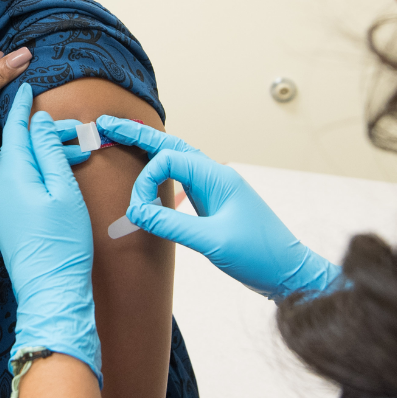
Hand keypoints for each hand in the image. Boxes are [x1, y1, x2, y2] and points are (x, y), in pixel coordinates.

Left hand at [0, 83, 100, 382]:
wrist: (49, 291)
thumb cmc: (62, 243)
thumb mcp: (62, 190)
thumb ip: (48, 152)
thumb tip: (37, 122)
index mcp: (11, 175)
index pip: (13, 127)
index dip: (21, 104)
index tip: (25, 81)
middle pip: (16, 143)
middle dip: (39, 128)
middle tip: (67, 123)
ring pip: (18, 161)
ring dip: (41, 149)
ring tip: (73, 147)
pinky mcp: (5, 215)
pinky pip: (18, 179)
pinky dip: (36, 167)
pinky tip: (55, 167)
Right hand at [95, 117, 341, 300]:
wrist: (289, 272)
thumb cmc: (259, 255)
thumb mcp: (212, 242)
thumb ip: (172, 225)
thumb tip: (137, 213)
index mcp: (217, 178)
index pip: (168, 161)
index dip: (145, 181)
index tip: (138, 210)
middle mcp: (215, 177)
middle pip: (170, 146)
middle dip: (138, 135)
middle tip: (107, 125)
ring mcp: (215, 189)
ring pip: (176, 160)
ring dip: (149, 150)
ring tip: (122, 138)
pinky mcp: (214, 204)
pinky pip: (182, 180)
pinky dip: (161, 173)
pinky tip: (150, 175)